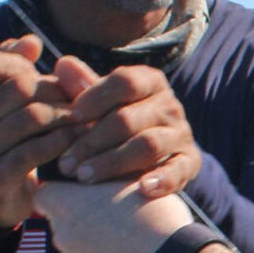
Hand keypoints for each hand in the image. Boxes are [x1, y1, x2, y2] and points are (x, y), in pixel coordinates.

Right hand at [0, 34, 72, 229]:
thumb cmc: (3, 133)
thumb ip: (12, 63)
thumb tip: (31, 42)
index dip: (26, 66)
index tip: (40, 78)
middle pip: (21, 87)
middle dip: (54, 90)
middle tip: (74, 98)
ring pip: (34, 116)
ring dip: (65, 115)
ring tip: (80, 117)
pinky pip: (38, 149)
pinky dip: (63, 140)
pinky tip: (75, 138)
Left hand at [35, 178, 194, 252]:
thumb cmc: (155, 218)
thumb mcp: (133, 180)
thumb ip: (107, 174)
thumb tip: (103, 170)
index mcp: (66, 203)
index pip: (44, 193)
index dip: (62, 192)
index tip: (82, 193)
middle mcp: (61, 235)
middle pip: (63, 223)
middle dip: (83, 220)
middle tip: (117, 218)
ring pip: (78, 250)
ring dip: (96, 246)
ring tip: (129, 244)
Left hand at [52, 62, 202, 197]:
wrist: (158, 153)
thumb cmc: (119, 123)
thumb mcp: (102, 103)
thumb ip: (83, 87)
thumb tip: (63, 64)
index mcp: (150, 82)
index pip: (125, 82)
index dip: (96, 97)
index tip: (71, 117)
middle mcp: (170, 105)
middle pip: (129, 118)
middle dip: (93, 141)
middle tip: (65, 163)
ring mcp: (181, 134)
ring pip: (148, 145)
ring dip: (113, 161)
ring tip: (84, 177)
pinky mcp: (190, 162)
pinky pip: (179, 170)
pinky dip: (163, 179)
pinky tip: (142, 188)